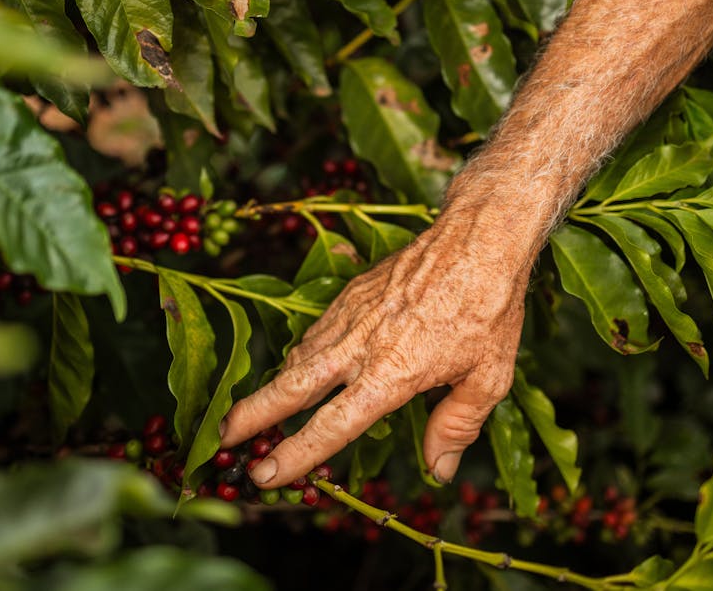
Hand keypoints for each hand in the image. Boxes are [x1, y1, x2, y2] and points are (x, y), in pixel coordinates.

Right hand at [220, 203, 534, 487]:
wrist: (478, 236)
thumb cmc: (489, 308)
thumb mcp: (488, 377)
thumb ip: (456, 426)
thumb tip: (437, 470)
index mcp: (391, 373)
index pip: (331, 426)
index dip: (296, 455)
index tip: (266, 475)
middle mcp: (359, 345)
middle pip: (290, 387)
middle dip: (251, 416)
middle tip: (222, 440)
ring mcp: (349, 316)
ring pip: (298, 357)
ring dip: (271, 387)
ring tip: (250, 414)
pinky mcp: (349, 294)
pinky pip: (315, 333)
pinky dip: (299, 356)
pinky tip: (298, 370)